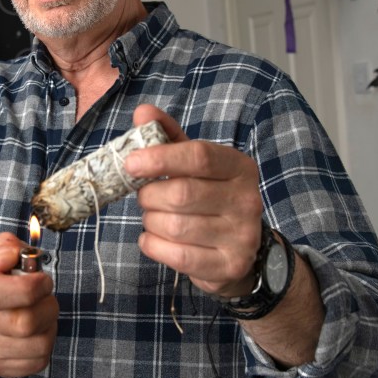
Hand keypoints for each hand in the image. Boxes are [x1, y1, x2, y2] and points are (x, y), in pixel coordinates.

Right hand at [0, 233, 57, 377]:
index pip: (16, 293)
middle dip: (47, 308)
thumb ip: (5, 246)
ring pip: (39, 346)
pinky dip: (43, 347)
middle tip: (44, 299)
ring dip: (48, 328)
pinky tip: (34, 334)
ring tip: (40, 316)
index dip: (36, 286)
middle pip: (27, 324)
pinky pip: (37, 362)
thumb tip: (8, 257)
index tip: (42, 280)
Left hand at [124, 104, 262, 298]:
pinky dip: (153, 245)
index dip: (160, 157)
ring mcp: (241, 235)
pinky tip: (154, 238)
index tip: (131, 162)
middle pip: (181, 194)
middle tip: (144, 197)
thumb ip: (168, 137)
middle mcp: (246, 200)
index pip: (199, 156)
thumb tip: (142, 112)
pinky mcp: (230, 265)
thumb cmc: (208, 198)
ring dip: (150, 221)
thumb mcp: (192, 165)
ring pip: (175, 226)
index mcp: (238, 167)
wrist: (238, 251)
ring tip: (154, 217)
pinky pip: (176, 255)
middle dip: (149, 196)